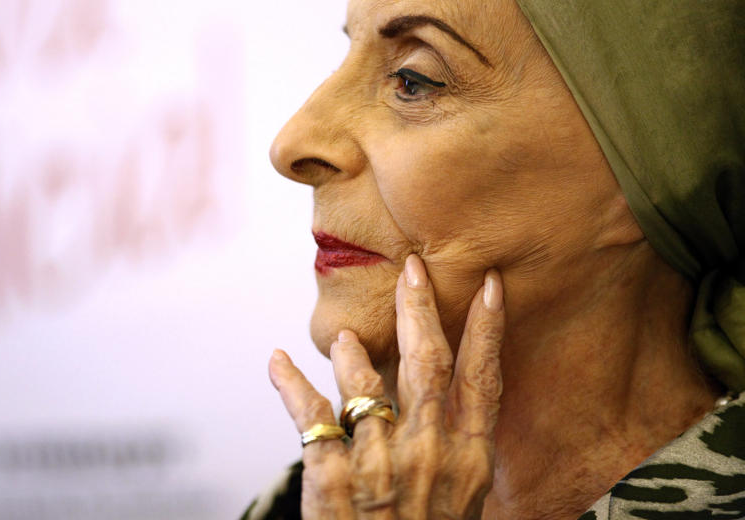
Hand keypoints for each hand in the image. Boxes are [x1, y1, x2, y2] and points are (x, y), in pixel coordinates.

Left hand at [269, 254, 504, 518]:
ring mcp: (380, 463)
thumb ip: (456, 450)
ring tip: (340, 332)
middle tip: (413, 267)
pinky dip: (289, 384)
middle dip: (420, 310)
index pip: (483, 381)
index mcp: (466, 461)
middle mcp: (427, 454)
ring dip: (351, 351)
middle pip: (426, 364)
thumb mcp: (460, 501)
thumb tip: (457, 403)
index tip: (490, 285)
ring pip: (365, 383)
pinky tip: (275, 358)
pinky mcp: (333, 478)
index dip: (487, 330)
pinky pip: (309, 417)